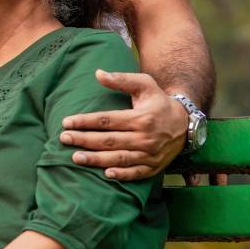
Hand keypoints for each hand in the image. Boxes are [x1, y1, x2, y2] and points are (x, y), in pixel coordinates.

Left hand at [58, 70, 188, 180]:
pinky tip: (106, 174)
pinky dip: (122, 175)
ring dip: (96, 159)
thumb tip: (98, 73)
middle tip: (63, 139)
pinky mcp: (154, 166)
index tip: (66, 122)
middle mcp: (145, 137)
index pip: (107, 120)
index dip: (85, 122)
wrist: (185, 122)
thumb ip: (122, 80)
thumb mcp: (145, 84)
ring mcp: (150, 154)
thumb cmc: (159, 101)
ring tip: (75, 158)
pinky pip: (136, 173)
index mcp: (141, 118)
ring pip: (119, 158)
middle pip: (109, 140)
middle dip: (84, 140)